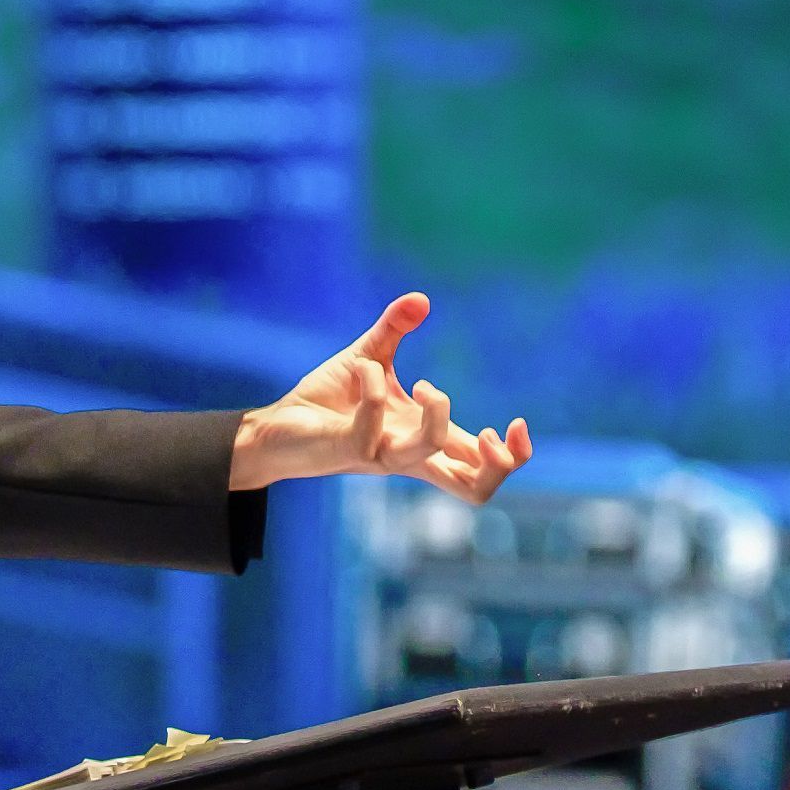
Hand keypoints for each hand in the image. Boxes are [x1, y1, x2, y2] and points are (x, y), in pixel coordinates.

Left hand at [228, 293, 530, 498]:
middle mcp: (406, 455)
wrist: (274, 426)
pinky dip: (374, 387)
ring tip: (422, 385)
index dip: (514, 456)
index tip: (516, 424)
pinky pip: (372, 425)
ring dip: (437, 413)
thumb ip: (395, 330)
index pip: (480, 468)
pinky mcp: (346, 448)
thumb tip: (421, 299)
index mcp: (421, 440)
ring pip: (428, 453)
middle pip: (475, 490)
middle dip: (502, 465)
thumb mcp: (369, 357)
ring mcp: (377, 455)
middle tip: (495, 432)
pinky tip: (363, 368)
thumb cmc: (325, 403)